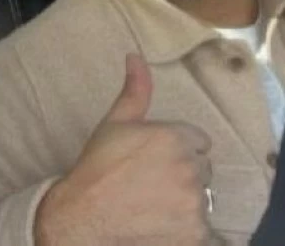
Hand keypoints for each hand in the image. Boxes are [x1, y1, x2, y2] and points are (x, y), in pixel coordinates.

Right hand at [35, 54, 218, 245]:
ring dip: (185, 202)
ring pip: (203, 198)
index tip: (152, 162)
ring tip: (152, 206)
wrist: (82, 217)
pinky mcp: (196, 232)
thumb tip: (135, 56)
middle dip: (183, 174)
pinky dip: (185, 229)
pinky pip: (202, 227)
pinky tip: (160, 224)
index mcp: (174, 137)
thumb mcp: (114, 124)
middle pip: (203, 169)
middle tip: (150, 184)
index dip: (176, 150)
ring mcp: (195, 202)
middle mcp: (189, 167)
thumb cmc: (96, 169)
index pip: (198, 142)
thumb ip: (134, 91)